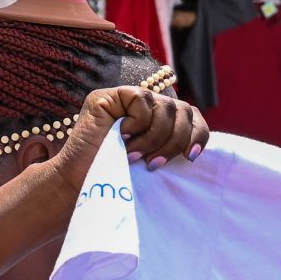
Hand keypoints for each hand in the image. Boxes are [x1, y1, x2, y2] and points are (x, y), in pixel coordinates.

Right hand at [49, 83, 207, 193]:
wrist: (82, 183)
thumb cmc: (117, 178)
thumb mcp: (154, 161)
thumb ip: (172, 145)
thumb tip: (196, 145)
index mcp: (159, 121)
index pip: (192, 116)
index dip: (198, 134)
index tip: (190, 158)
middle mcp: (145, 107)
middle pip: (183, 110)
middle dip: (174, 141)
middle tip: (155, 164)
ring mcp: (127, 99)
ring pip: (165, 106)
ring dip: (154, 137)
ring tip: (135, 155)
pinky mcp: (109, 96)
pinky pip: (142, 99)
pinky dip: (138, 123)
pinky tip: (122, 137)